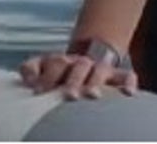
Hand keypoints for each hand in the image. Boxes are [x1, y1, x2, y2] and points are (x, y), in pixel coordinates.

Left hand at [19, 50, 137, 100]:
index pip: (55, 63)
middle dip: (74, 81)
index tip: (41, 91)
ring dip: (97, 81)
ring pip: (101, 70)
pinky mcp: (118, 76)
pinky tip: (128, 93)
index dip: (48, 77)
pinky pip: (127, 76)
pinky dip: (128, 83)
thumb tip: (28, 79)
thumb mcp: (39, 67)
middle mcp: (82, 62)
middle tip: (70, 95)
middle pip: (79, 66)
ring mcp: (100, 68)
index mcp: (62, 60)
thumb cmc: (57, 74)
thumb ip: (30, 70)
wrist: (82, 64)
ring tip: (93, 95)